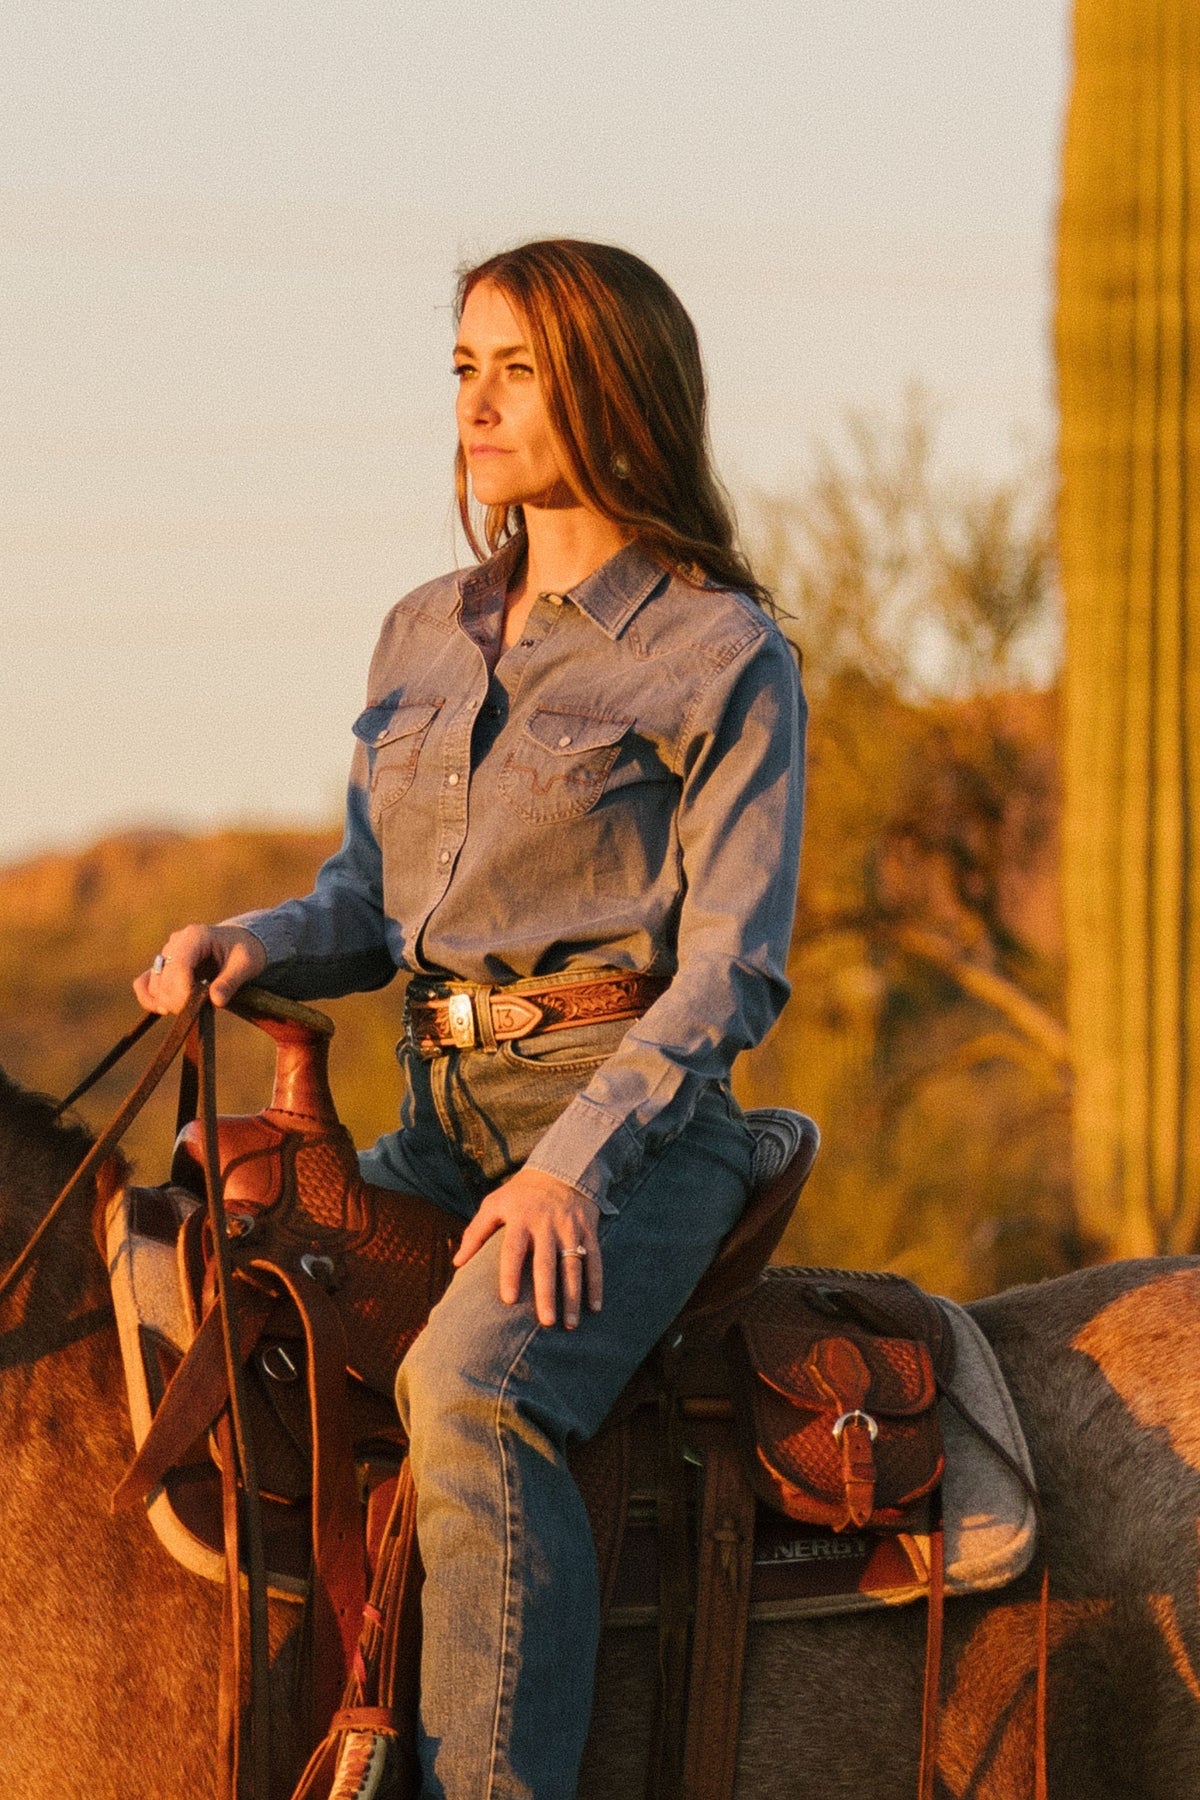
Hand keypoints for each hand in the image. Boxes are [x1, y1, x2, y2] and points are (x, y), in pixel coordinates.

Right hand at [132, 923, 267, 1014]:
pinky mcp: (162, 967)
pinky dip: (149, 999)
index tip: (195, 1008)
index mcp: (195, 936)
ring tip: (190, 1008)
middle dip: (177, 1000)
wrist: (238, 945)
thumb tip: (216, 1001)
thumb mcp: (246, 964)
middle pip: (163, 978)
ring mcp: (166, 954)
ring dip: (166, 1002)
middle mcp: (175, 942)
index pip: (178, 964)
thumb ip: (231, 981)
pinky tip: (164, 1010)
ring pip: (152, 984)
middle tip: (199, 1011)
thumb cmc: (244, 951)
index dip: (182, 990)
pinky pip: (143, 983)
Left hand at [453, 1166, 602, 1327]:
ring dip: (573, 1296)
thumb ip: (476, 1232)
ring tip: (570, 1324)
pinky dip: (596, 1283)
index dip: (510, 1274)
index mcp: (520, 1219)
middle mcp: (546, 1225)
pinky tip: (595, 1307)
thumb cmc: (521, 1192)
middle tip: (545, 1322)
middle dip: (547, 1293)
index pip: (513, 1250)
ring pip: (573, 1266)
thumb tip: (457, 1263)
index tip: (508, 1300)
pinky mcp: (588, 1230)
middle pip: (546, 1263)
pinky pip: (595, 1260)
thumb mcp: (495, 1203)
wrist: (563, 1167)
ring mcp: (570, 1228)